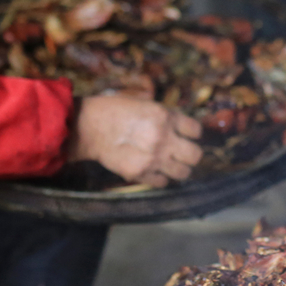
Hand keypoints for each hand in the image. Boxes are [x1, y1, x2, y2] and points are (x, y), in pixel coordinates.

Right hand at [67, 95, 202, 187]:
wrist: (89, 127)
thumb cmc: (114, 110)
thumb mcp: (144, 103)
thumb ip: (165, 116)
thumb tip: (180, 126)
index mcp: (165, 117)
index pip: (196, 130)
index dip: (193, 133)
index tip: (188, 135)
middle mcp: (163, 138)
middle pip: (195, 155)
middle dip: (192, 154)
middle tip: (184, 153)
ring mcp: (152, 158)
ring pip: (183, 172)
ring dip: (180, 169)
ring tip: (171, 164)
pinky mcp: (140, 173)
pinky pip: (163, 182)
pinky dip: (161, 178)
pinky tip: (155, 170)